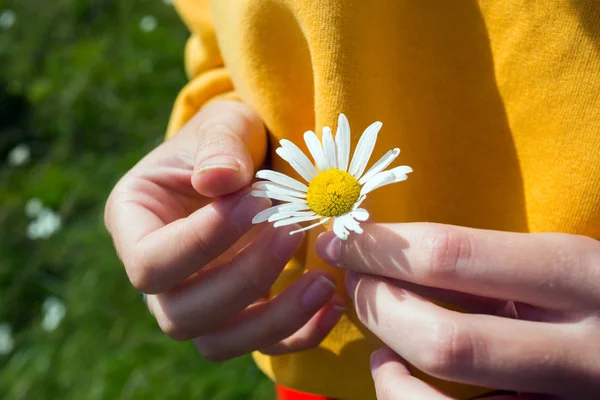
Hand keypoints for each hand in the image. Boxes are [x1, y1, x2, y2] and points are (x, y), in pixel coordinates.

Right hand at [105, 100, 344, 360]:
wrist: (251, 161)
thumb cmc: (230, 139)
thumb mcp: (224, 124)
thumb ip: (220, 145)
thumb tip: (218, 180)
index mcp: (133, 224)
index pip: (151, 261)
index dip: (204, 241)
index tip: (259, 200)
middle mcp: (157, 275)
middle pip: (181, 312)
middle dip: (245, 278)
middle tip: (292, 232)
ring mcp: (196, 301)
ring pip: (218, 342)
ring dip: (274, 319)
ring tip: (323, 283)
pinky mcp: (237, 315)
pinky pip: (258, 345)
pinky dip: (298, 334)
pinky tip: (332, 304)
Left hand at [316, 223, 599, 398]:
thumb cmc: (591, 291)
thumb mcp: (558, 262)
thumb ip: (494, 261)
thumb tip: (392, 250)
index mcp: (575, 274)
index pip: (450, 256)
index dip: (378, 249)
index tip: (340, 238)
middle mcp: (577, 348)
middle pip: (443, 337)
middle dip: (377, 303)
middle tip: (351, 277)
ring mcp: (561, 398)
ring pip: (446, 393)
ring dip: (388, 356)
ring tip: (372, 327)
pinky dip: (404, 396)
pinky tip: (392, 371)